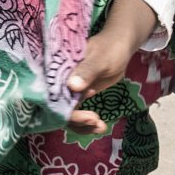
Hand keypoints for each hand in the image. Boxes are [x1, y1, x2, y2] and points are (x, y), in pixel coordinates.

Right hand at [63, 0, 160, 137]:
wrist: (120, 47)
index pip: (54, 95)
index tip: (88, 116)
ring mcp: (70, 89)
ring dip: (82, 125)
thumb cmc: (109, 48)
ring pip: (68, 114)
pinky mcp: (79, 95)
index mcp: (60, 70)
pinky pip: (78, 112)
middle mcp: (61, 81)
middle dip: (77, 120)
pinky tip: (100, 126)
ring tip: (100, 127)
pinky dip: (87, 122)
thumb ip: (87, 71)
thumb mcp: (100, 58)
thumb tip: (72, 86)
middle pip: (59, 108)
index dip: (67, 110)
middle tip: (96, 121)